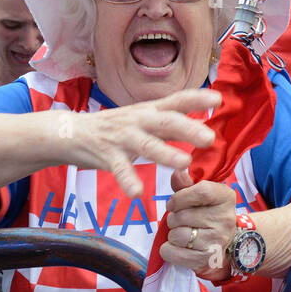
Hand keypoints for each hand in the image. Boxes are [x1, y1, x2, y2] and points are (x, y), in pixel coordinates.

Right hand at [61, 89, 219, 197]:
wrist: (72, 132)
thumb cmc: (116, 127)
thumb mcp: (144, 119)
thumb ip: (170, 124)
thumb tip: (203, 128)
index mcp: (150, 110)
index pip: (177, 100)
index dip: (197, 98)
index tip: (218, 99)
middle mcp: (139, 119)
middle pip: (166, 122)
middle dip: (188, 129)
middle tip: (209, 139)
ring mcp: (122, 136)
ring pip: (147, 144)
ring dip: (166, 153)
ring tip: (184, 163)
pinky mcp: (107, 154)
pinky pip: (119, 168)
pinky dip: (128, 180)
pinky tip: (137, 192)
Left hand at [160, 168, 239, 280]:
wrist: (227, 242)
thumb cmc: (208, 214)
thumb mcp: (201, 196)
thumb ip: (185, 184)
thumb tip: (176, 172)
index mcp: (226, 197)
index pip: (201, 192)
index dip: (180, 197)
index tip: (173, 204)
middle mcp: (225, 219)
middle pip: (182, 215)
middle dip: (174, 218)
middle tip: (182, 221)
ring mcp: (217, 241)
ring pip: (177, 235)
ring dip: (173, 234)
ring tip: (183, 233)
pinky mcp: (206, 259)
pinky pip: (173, 253)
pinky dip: (168, 250)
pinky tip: (179, 247)